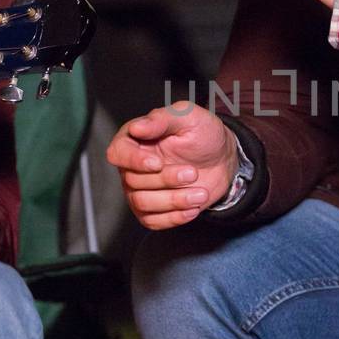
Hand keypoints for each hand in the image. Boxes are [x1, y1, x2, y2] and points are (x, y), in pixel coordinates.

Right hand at [106, 102, 239, 230]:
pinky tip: (193, 207)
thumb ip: (162, 119)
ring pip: (142, 203)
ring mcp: (140, 190)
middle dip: (167, 179)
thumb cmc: (203, 134)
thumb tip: (137, 127)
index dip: (134, 160)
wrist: (221, 159)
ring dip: (174, 200)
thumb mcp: (188, 117)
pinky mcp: (152, 210)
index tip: (157, 163)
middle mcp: (132, 166)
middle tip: (193, 172)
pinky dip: (175, 217)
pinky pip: (152, 221)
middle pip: (133, 181)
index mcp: (134, 140)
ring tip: (200, 193)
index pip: (117, 153)